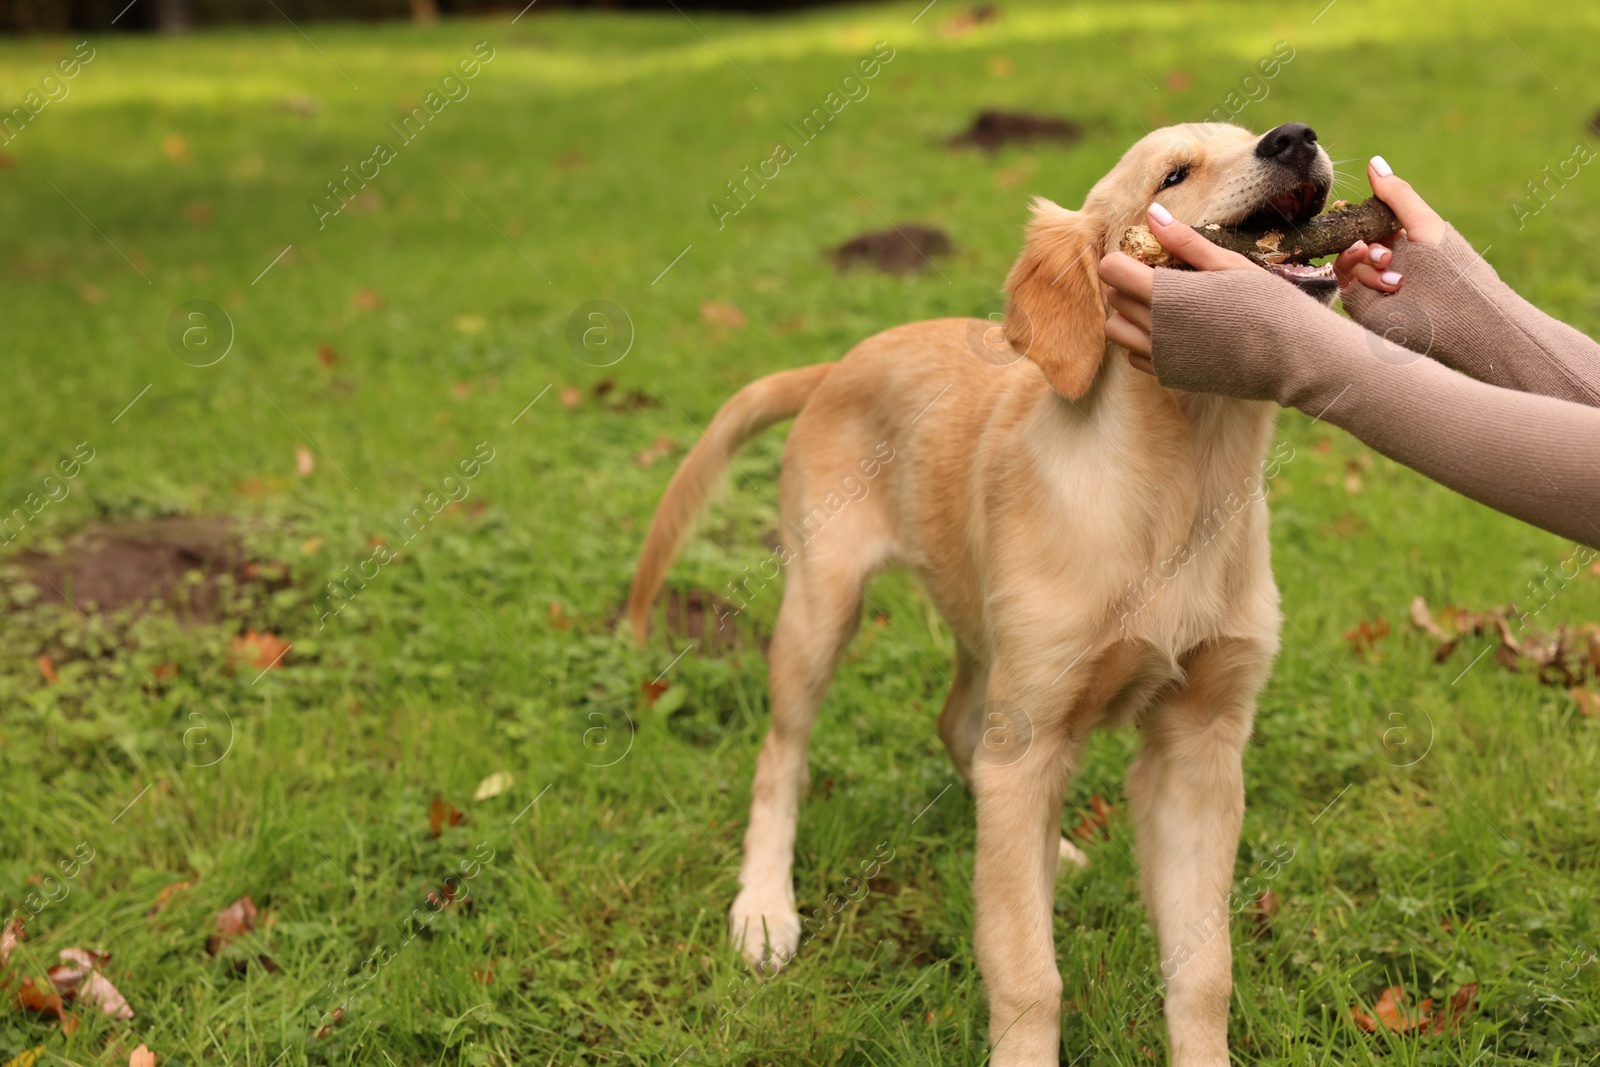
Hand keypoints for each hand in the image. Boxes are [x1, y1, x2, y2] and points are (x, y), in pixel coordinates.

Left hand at [1098, 202, 1258, 368]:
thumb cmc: (1268, 304)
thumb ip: (1184, 242)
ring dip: (1129, 315)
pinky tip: (1174, 332)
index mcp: (1167, 294)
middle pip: (1113, 297)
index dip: (1126, 259)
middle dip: (1129, 284)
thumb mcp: (1229, 264)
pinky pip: (1135, 357)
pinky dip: (1144, 343)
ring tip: (1164, 306)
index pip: (1111, 270)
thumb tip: (1151, 213)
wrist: (1292, 358)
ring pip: (1116, 330)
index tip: (1150, 258)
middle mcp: (1155, 328)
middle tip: (1165, 279)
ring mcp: (1160, 356)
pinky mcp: (1169, 376)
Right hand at [1331, 156, 1447, 296]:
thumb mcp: (1422, 222)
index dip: (1354, 215)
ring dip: (1366, 261)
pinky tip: (1386, 280)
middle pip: (1352, 238)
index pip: (1366, 220)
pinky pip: (1345, 279)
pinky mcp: (1361, 300)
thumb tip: (1373, 161)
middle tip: (1385, 253)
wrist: (1452, 310)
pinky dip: (1358, 274)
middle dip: (1365, 242)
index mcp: (1399, 238)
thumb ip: (1396, 194)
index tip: (1344, 207)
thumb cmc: (1447, 264)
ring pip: (1347, 259)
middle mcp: (1382, 258)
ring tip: (1393, 272)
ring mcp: (1370, 280)